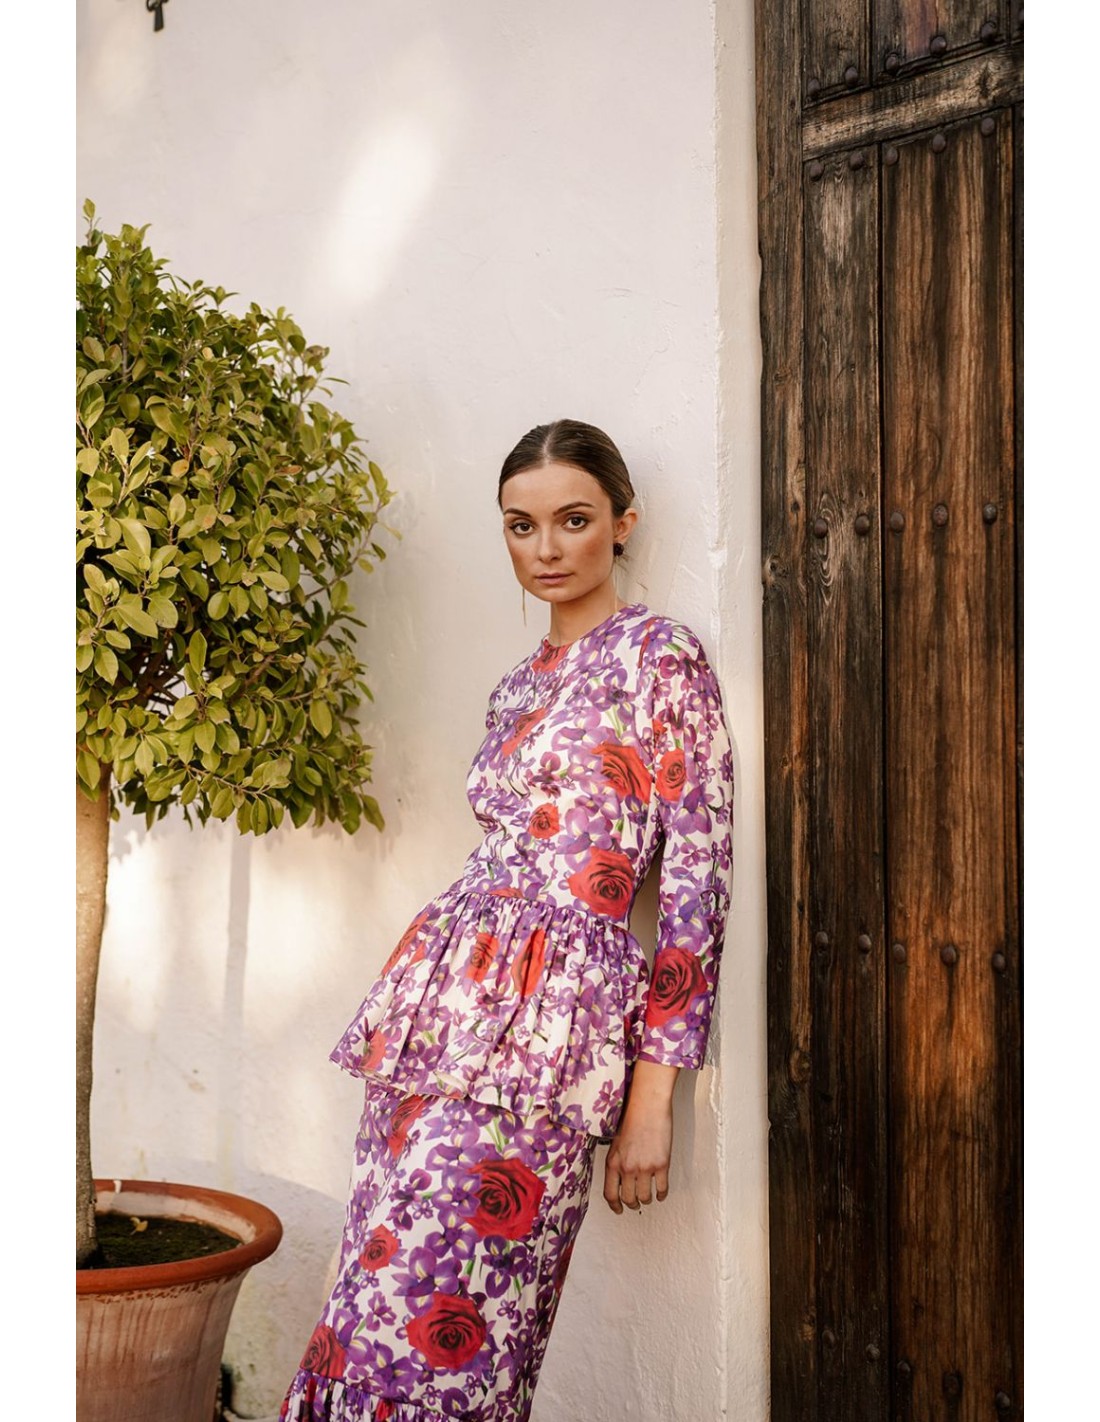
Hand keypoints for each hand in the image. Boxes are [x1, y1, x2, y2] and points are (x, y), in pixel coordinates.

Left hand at [602, 1062, 676, 1213]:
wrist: (647, 1106)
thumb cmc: (632, 1118)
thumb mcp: (615, 1141)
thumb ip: (616, 1160)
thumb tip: (619, 1176)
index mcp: (613, 1162)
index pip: (610, 1194)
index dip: (615, 1206)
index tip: (619, 1209)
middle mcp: (627, 1168)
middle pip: (628, 1199)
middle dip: (632, 1204)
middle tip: (636, 1203)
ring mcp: (644, 1168)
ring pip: (645, 1197)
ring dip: (647, 1200)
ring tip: (649, 1197)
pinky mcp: (661, 1165)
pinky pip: (662, 1188)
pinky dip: (662, 1194)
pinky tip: (661, 1193)